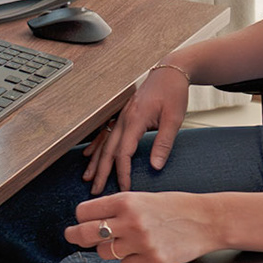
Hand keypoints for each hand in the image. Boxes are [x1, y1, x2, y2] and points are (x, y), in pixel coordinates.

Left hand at [64, 191, 224, 262]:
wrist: (208, 220)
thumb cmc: (176, 206)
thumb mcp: (144, 198)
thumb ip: (119, 208)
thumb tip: (91, 220)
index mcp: (127, 201)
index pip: (85, 211)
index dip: (81, 216)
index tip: (81, 219)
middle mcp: (130, 221)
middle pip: (85, 234)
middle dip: (74, 235)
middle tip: (71, 235)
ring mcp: (141, 243)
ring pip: (105, 252)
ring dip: (111, 248)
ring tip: (129, 240)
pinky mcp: (152, 260)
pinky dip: (131, 260)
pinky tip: (145, 250)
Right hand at [82, 64, 191, 193]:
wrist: (170, 71)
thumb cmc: (173, 92)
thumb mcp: (174, 118)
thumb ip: (163, 143)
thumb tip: (155, 166)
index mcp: (135, 119)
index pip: (124, 152)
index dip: (122, 172)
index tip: (124, 187)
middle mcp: (123, 118)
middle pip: (108, 150)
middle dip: (101, 172)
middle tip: (96, 191)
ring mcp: (121, 116)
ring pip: (104, 143)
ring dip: (95, 162)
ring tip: (88, 178)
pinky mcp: (123, 114)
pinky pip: (106, 133)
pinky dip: (97, 146)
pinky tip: (89, 155)